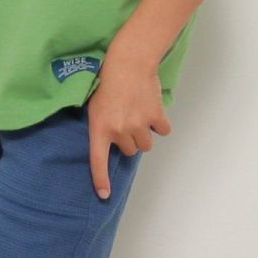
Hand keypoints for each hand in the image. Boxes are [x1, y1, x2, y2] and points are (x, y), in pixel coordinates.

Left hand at [85, 47, 171, 197]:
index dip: (101, 180)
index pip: (98, 161)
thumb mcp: (95, 106)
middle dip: (129, 139)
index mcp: (100, 128)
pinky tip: (152, 109)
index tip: (104, 195)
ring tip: (138, 115)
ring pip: (146, 144)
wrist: (129, 62)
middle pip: (129, 150)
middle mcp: (119, 130)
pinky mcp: (156, 116)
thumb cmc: (108, 81)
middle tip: (126, 120)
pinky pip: (163, 130)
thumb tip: (111, 144)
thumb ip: (102, 127)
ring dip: (144, 134)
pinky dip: (160, 123)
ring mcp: (138, 124)